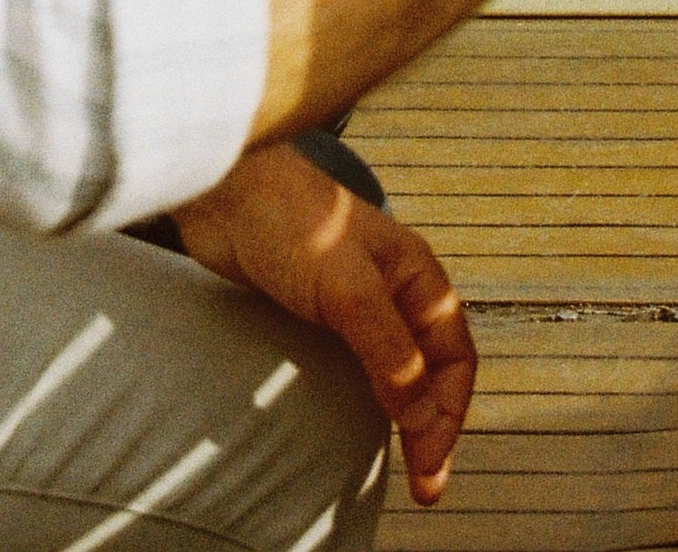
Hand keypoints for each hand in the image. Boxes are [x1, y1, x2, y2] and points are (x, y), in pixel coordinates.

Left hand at [175, 146, 473, 507]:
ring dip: (399, 418)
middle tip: (422, 485)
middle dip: (430, 427)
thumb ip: (389, 353)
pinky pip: (351, 366)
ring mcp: (353, 301)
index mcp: (416, 276)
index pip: (454, 358)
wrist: (223, 191)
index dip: (449, 415)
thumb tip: (424, 419)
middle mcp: (392, 289)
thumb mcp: (348, 290)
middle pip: (429, 370)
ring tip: (395, 465)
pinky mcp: (314, 312)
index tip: (429, 466)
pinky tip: (350, 425)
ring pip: (393, 371)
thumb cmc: (290, 221)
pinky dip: (361, 401)